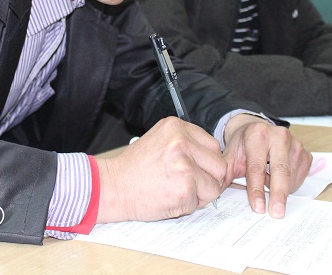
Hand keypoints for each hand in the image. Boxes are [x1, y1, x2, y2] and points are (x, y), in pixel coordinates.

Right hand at [96, 117, 226, 222]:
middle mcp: (182, 142)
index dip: (207, 162)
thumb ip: (186, 143)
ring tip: (175, 190)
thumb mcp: (159, 140)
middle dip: (208, 179)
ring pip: (214, 186)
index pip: (213, 145)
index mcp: (176, 127)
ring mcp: (185, 166)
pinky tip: (168, 198)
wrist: (112, 186)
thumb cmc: (133, 167)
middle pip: (219, 165)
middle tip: (189, 184)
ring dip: (199, 194)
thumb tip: (214, 158)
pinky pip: (199, 202)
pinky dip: (187, 205)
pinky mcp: (185, 189)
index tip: (196, 170)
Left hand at [223, 114, 310, 218]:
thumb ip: (224, 173)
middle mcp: (278, 135)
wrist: (257, 130)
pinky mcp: (305, 153)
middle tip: (277, 213)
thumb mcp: (230, 156)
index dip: (257, 189)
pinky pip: (301, 177)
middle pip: (281, 170)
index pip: (257, 166)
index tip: (258, 208)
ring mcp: (295, 144)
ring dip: (282, 190)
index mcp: (257, 134)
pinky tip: (279, 181)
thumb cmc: (243, 146)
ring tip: (269, 187)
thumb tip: (215, 192)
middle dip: (279, 194)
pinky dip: (291, 186)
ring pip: (292, 176)